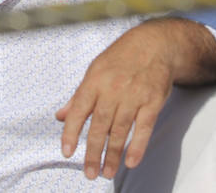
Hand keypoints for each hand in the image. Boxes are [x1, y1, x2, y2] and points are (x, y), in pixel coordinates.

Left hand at [56, 21, 174, 179]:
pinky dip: (138, 145)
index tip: (67, 152)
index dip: (72, 132)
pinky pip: (144, 127)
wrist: (154, 44)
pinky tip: (131, 161)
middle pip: (100, 125)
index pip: (79, 110)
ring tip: (107, 172)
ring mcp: (134, 95)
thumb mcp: (95, 70)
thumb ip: (78, 96)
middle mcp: (113, 88)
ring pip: (121, 130)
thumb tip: (60, 116)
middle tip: (89, 172)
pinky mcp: (153, 101)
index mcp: (95, 80)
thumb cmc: (121, 58)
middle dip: (93, 151)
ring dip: (113, 154)